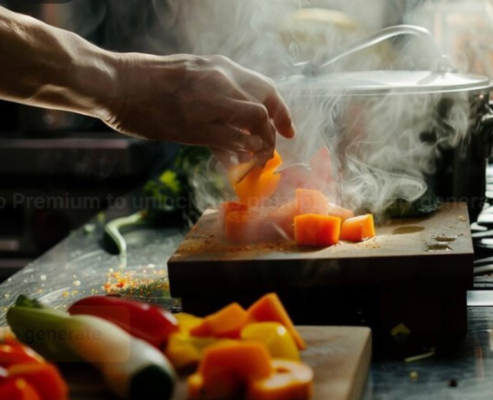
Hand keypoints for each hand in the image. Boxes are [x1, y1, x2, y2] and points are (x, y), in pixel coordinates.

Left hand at [105, 54, 294, 165]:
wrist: (113, 82)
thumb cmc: (145, 114)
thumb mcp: (187, 135)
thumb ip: (226, 138)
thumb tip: (254, 147)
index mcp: (220, 96)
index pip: (261, 118)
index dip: (269, 139)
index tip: (266, 156)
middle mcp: (223, 75)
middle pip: (267, 93)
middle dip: (280, 115)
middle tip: (287, 134)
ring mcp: (213, 65)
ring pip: (253, 81)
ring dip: (266, 103)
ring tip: (269, 122)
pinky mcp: (202, 62)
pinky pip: (234, 77)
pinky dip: (246, 95)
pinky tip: (241, 109)